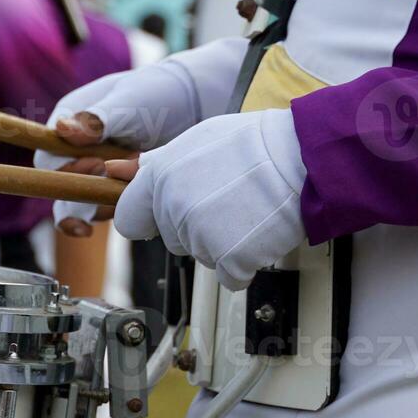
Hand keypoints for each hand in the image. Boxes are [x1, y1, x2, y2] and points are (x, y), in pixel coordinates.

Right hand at [34, 37, 248, 235]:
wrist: (198, 104)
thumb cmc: (159, 91)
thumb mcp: (129, 102)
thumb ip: (97, 119)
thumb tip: (61, 129)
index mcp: (70, 120)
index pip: (47, 156)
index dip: (63, 168)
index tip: (92, 165)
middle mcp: (77, 148)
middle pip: (59, 186)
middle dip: (83, 189)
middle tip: (113, 174)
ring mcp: (96, 170)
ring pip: (81, 202)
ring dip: (103, 200)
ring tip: (133, 180)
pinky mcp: (116, 186)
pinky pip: (106, 208)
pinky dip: (121, 206)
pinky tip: (137, 197)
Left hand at [108, 109, 308, 291]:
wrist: (303, 158)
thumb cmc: (256, 145)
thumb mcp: (197, 141)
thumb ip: (154, 164)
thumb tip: (115, 172)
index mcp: (160, 178)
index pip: (130, 220)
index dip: (150, 218)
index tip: (168, 214)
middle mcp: (174, 208)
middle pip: (171, 240)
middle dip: (194, 228)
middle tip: (226, 202)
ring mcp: (200, 235)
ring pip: (200, 256)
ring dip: (221, 243)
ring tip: (245, 211)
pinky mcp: (229, 259)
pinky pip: (229, 276)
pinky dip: (244, 264)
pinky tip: (257, 235)